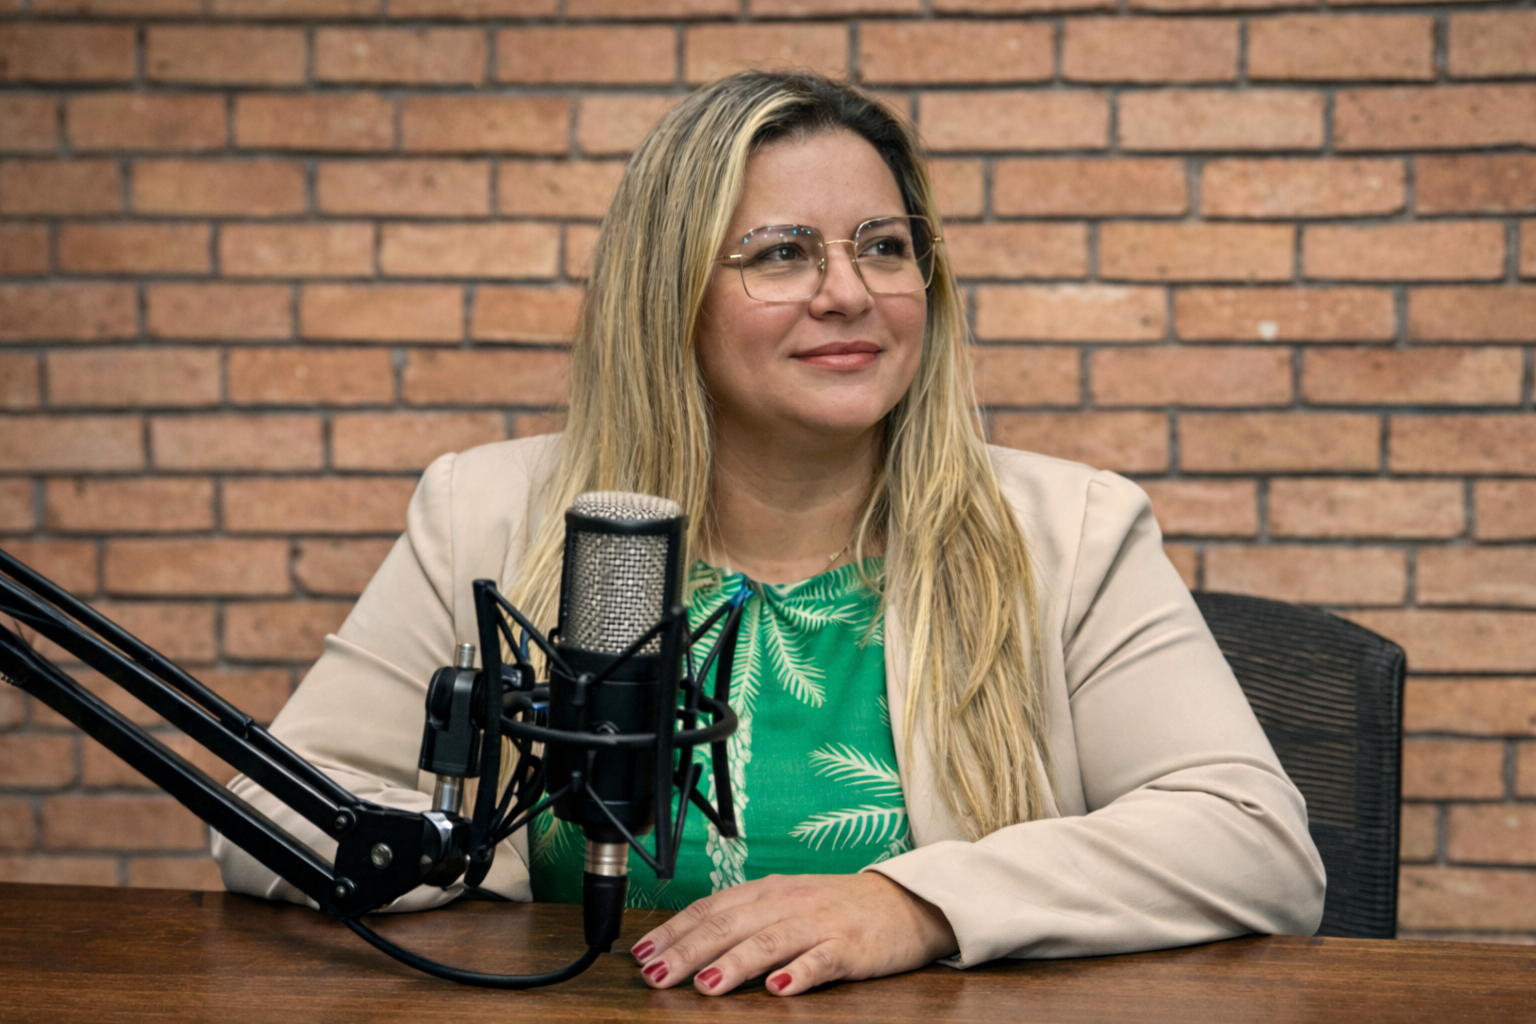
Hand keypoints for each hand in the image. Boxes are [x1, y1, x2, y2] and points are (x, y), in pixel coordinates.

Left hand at [628, 872, 958, 996]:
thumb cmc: (836, 908)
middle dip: (689, 951)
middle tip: (657, 976)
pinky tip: (780, 988)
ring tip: (706, 986)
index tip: (642, 955)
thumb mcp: (785, 904)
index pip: (710, 909)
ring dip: (735, 964)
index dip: (674, 931)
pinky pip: (822, 959)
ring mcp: (820, 924)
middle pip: (730, 925)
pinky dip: (800, 972)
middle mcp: (788, 903)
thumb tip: (690, 943)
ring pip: (769, 941)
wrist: (903, 902)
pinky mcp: (851, 946)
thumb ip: (744, 921)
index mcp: (768, 892)